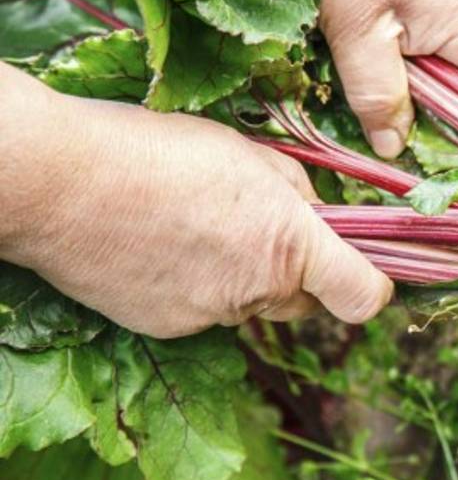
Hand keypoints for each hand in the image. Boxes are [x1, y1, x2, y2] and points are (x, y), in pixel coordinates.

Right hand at [0, 64, 392, 337]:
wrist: (63, 184)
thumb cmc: (158, 152)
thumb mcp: (249, 152)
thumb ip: (297, 191)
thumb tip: (318, 214)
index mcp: (290, 244)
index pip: (363, 296)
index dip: (373, 287)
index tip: (368, 273)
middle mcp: (259, 291)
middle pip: (303, 301)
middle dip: (299, 275)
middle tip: (262, 231)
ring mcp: (212, 316)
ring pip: (251, 305)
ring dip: (242, 278)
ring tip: (196, 228)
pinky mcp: (170, 328)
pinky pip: (205, 312)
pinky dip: (198, 289)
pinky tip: (165, 249)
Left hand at [318, 0, 457, 157]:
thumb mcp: (356, 29)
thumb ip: (376, 91)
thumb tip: (394, 148)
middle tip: (442, 175)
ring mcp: (440, 10)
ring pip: (445, 75)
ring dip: (427, 107)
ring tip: (408, 148)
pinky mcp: (415, 4)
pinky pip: (422, 55)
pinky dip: (407, 81)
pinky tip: (384, 101)